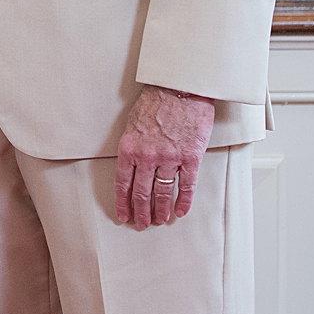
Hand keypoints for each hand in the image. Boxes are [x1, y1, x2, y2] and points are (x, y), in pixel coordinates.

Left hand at [113, 84, 214, 228]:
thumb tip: (131, 166)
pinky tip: (180, 211)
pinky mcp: (190, 157)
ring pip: (163, 193)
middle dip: (141, 212)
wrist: (181, 88)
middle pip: (142, 193)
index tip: (124, 216)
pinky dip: (183, 201)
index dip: (123, 203)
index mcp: (129, 149)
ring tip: (160, 220)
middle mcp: (147, 156)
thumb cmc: (156, 102)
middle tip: (142, 224)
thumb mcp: (133, 124)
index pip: (123, 184)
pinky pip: (186, 186)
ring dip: (161, 210)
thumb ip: (132, 147)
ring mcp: (169, 158)